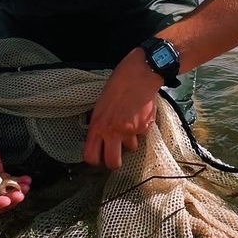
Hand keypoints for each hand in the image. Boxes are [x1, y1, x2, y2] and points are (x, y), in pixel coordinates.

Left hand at [82, 50, 160, 169]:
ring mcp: (131, 131)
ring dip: (130, 141)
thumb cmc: (118, 85)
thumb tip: (99, 137)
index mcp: (98, 126)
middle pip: (113, 163)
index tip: (98, 157)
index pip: (91, 156)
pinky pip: (142, 135)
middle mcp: (114, 132)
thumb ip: (99, 124)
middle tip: (115, 156)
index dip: (94, 160)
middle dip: (114, 163)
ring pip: (131, 148)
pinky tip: (139, 115)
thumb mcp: (100, 105)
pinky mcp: (145, 128)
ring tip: (129, 125)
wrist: (139, 75)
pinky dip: (141, 129)